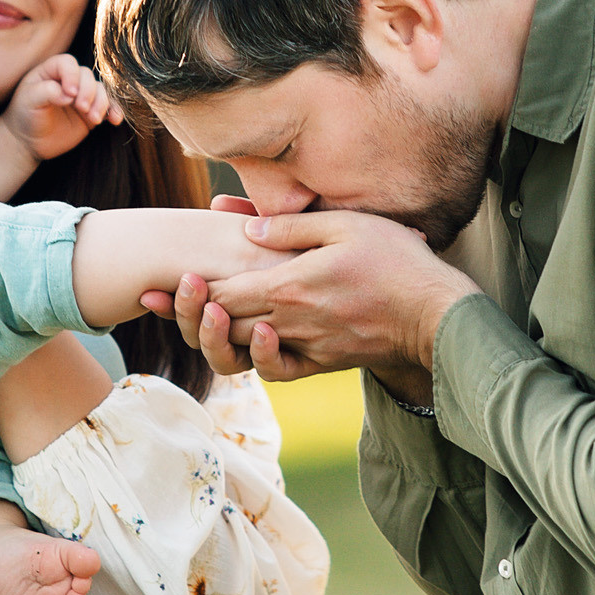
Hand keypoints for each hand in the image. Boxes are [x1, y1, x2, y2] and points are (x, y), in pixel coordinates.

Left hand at [1, 53, 123, 161]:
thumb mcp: (29, 101)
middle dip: (88, 91)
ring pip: (100, 90)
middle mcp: (68, 80)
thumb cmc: (25, 116)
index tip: (69, 94)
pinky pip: (108, 107)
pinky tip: (114, 120)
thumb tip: (68, 95)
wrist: (29, 141)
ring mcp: (81, 96)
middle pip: (87, 75)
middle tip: (81, 108)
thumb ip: (46, 92)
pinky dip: (113, 112)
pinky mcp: (90, 112)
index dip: (72, 76)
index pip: (68, 63)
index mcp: (51, 71)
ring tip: (94, 119)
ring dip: (102, 103)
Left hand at [148, 211, 476, 390]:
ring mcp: (306, 347)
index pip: (224, 291)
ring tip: (196, 316)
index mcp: (290, 286)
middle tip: (157, 298)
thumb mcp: (344, 225)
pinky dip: (254, 358)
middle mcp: (291, 322)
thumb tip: (240, 227)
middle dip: (187, 310)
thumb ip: (289, 227)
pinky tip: (246, 339)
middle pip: (223, 322)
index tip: (160, 281)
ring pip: (242, 348)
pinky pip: (276, 370)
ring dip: (212, 334)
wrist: (437, 314)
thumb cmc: (395, 260)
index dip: (188, 288)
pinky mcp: (323, 364)